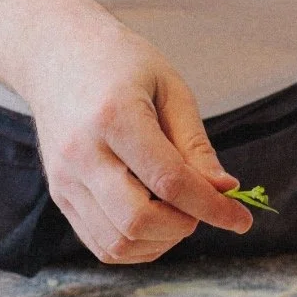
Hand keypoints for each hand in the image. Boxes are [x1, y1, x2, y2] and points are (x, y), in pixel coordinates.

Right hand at [21, 18, 252, 264]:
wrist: (56, 52)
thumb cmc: (118, 61)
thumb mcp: (167, 86)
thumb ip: (194, 143)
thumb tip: (224, 190)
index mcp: (114, 116)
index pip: (169, 181)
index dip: (211, 206)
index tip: (240, 217)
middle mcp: (82, 152)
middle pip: (138, 221)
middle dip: (183, 226)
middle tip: (201, 206)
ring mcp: (64, 177)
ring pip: (118, 243)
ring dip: (160, 242)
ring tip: (177, 211)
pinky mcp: (59, 193)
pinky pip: (100, 243)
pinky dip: (135, 245)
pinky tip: (153, 220)